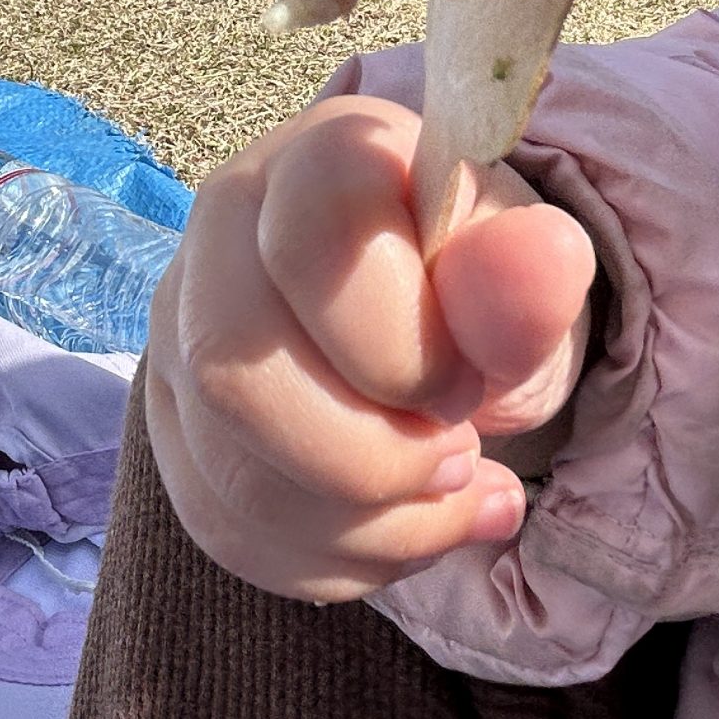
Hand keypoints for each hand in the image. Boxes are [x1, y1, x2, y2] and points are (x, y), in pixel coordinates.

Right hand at [144, 95, 596, 604]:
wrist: (435, 318)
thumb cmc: (476, 283)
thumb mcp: (524, 279)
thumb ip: (524, 281)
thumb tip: (542, 256)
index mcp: (318, 161)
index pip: (315, 246)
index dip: (402, 344)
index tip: (468, 381)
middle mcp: (220, 234)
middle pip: (235, 375)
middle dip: (372, 460)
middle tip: (459, 453)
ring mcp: (180, 332)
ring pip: (228, 474)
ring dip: (368, 523)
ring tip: (450, 492)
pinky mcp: (176, 426)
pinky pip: (227, 528)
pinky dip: (337, 557)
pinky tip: (405, 524)